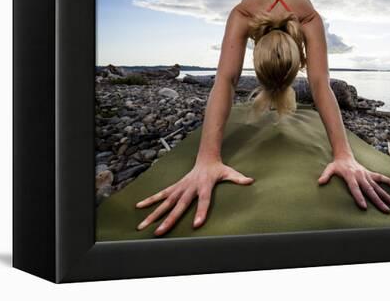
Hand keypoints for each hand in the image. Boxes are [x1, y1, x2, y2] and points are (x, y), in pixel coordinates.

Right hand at [135, 160, 253, 235]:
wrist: (205, 157)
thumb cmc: (218, 169)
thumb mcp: (229, 172)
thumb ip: (238, 178)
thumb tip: (251, 180)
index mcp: (204, 186)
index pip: (203, 201)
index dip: (201, 212)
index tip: (196, 225)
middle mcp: (189, 188)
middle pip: (179, 206)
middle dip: (169, 220)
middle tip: (160, 233)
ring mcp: (180, 187)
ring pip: (165, 202)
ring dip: (153, 214)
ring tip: (142, 225)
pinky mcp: (175, 187)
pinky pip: (161, 195)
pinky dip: (150, 201)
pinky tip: (139, 207)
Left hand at [318, 156, 389, 212]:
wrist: (344, 155)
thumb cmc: (336, 165)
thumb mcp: (329, 168)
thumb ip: (326, 175)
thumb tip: (319, 182)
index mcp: (350, 176)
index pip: (355, 188)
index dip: (359, 197)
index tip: (364, 207)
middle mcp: (360, 176)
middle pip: (369, 190)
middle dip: (377, 201)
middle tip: (385, 211)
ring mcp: (367, 175)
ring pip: (378, 186)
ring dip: (386, 195)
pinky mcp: (370, 174)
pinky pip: (381, 178)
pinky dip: (389, 181)